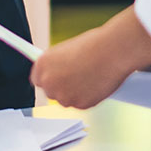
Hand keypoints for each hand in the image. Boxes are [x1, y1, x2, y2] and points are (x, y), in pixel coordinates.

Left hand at [31, 7, 150, 107]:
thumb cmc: (93, 45)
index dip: (49, 78)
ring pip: (66, 100)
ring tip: (90, 77)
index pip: (38, 79)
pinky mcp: (79, 105)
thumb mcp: (66, 51)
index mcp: (42, 64)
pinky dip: (88, 97)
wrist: (112, 51)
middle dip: (62, 87)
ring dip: (75, 93)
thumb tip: (59, 73)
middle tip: (77, 78)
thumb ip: (58, 65)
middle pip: (50, 92)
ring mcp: (63, 95)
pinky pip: (81, 104)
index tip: (57, 78)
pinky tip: (96, 84)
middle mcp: (49, 81)